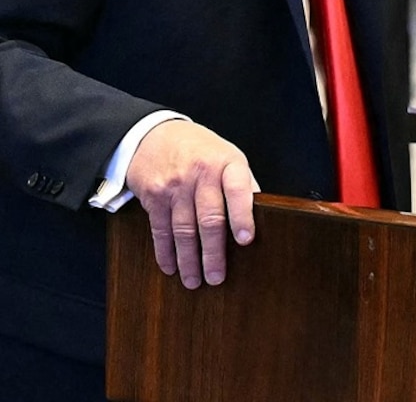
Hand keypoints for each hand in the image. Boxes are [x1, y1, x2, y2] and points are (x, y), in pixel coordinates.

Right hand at [127, 118, 260, 288]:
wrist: (153, 134)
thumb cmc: (199, 150)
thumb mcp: (227, 155)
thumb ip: (242, 184)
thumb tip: (262, 214)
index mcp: (226, 162)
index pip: (237, 189)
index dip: (242, 215)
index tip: (246, 240)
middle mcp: (200, 173)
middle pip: (209, 218)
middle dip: (213, 252)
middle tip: (217, 277)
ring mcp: (175, 185)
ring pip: (183, 230)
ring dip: (189, 260)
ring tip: (194, 281)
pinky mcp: (154, 196)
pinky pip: (160, 229)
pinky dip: (165, 253)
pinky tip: (171, 267)